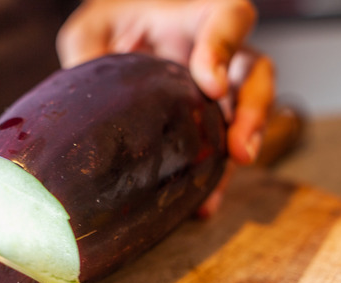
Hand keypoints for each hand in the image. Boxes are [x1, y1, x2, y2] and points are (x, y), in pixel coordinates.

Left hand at [57, 0, 274, 215]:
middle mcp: (218, 55)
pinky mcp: (209, 124)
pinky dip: (216, 178)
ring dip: (245, 148)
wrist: (115, 48)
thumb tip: (84, 94)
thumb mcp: (92, 30)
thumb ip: (91, 51)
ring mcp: (220, 91)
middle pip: (256, 73)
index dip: (225, 49)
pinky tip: (202, 204)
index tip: (209, 85)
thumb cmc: (111, 29)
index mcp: (194, 19)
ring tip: (226, 179)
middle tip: (238, 149)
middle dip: (253, 112)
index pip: (229, 19)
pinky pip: (223, 150)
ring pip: (250, 114)